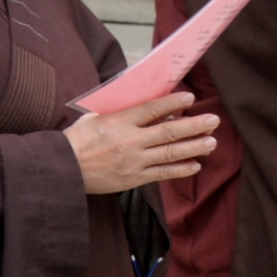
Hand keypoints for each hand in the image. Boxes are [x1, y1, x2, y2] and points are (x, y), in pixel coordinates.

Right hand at [65, 92, 215, 193]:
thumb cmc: (76, 140)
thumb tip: (145, 108)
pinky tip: (195, 164)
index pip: (151, 109)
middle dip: (194, 125)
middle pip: (169, 131)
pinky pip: (163, 174)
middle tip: (213, 120)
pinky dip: (180, 169)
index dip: (172, 103)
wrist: (63, 169)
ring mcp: (134, 161)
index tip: (189, 98)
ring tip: (211, 142)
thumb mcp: (92, 118)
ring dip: (194, 147)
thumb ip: (118, 112)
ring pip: (170, 153)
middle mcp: (130, 141)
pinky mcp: (134, 178)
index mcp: (118, 122)